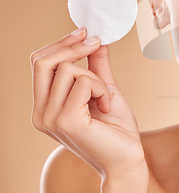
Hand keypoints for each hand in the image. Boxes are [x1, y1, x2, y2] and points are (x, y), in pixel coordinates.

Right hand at [30, 27, 145, 179]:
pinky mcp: (66, 121)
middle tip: (96, 43)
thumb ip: (96, 66)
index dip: (61, 44)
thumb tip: (96, 39)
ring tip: (106, 99)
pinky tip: (108, 107)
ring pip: (68, 70)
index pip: (38, 64)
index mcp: (44, 106)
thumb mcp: (104, 89)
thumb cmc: (116, 129)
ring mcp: (50, 118)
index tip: (86, 33)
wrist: (127, 159)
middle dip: (72, 46)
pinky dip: (102, 89)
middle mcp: (40, 114)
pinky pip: (84, 83)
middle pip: (42, 62)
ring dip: (96, 79)